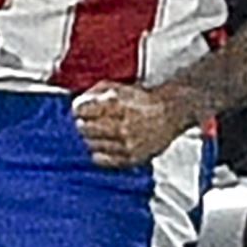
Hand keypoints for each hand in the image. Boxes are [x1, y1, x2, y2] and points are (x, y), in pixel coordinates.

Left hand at [72, 82, 192, 167]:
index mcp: (115, 103)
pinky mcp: (130, 158)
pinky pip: (101, 159)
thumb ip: (94, 93)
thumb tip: (76, 103)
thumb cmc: (143, 100)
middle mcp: (120, 124)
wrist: (170, 113)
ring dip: (92, 138)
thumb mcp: (118, 87)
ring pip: (91, 144)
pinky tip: (106, 145)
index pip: (80, 110)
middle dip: (84, 124)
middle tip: (89, 122)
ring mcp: (125, 143)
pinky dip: (99, 152)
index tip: (81, 111)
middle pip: (83, 128)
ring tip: (102, 133)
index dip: (79, 110)